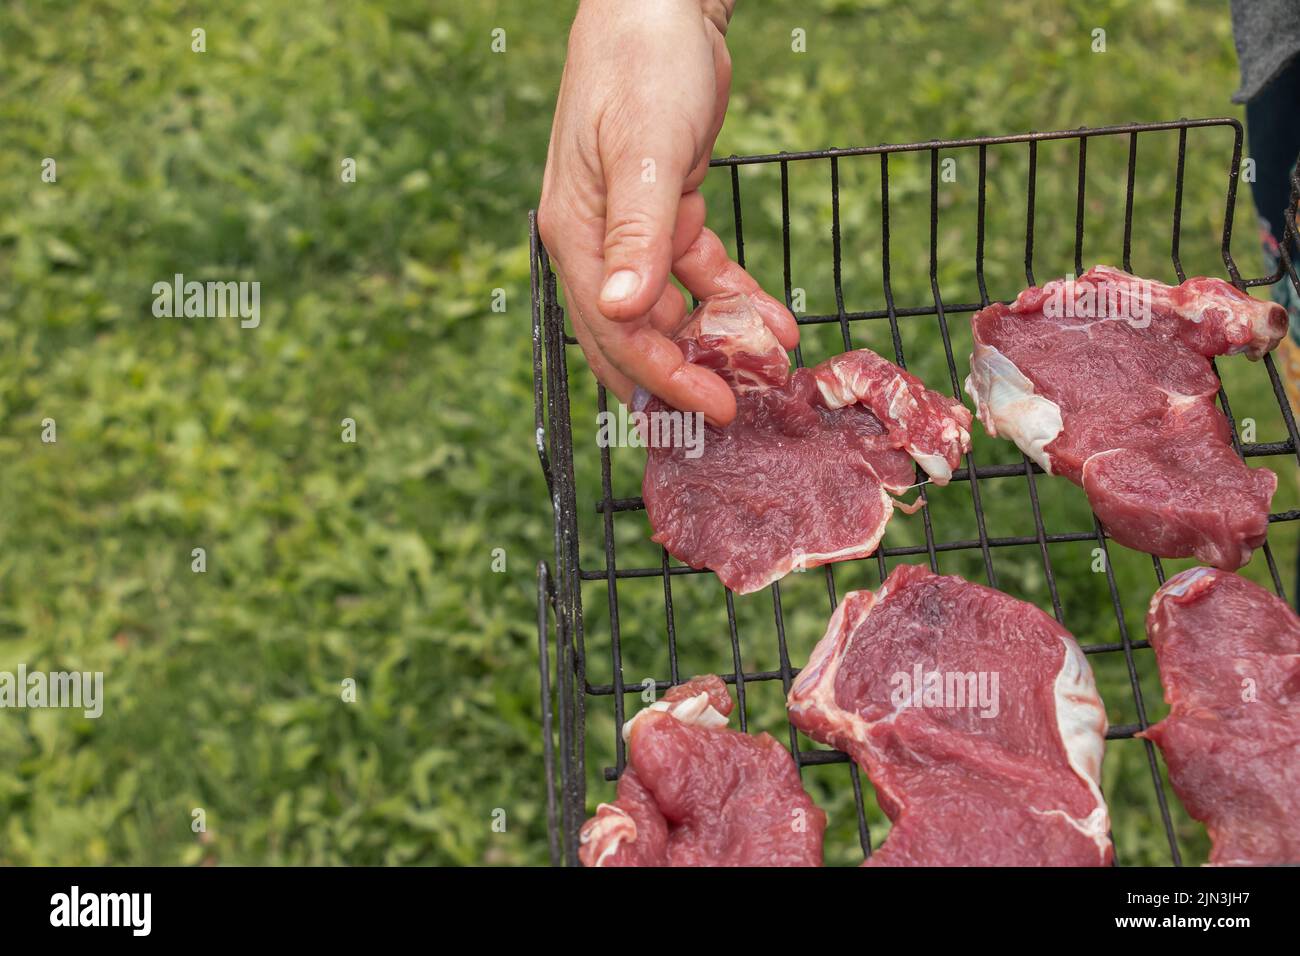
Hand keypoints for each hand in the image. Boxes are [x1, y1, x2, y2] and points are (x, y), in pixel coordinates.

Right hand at [538, 0, 798, 424]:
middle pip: (635, 332)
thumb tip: (619, 311)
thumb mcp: (644, 149)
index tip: (710, 411)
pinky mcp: (670, 211)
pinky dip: (731, 298)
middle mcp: (598, 241)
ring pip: (671, 309)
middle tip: (731, 415)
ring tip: (766, 370)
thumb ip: (635, 234)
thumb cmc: (643, 63)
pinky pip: (700, 272)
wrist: (662, 2)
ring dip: (715, 341)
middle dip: (682, 377)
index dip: (662, 377)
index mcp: (576, 234)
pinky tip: (771, 321)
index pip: (614, 329)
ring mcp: (632, 229)